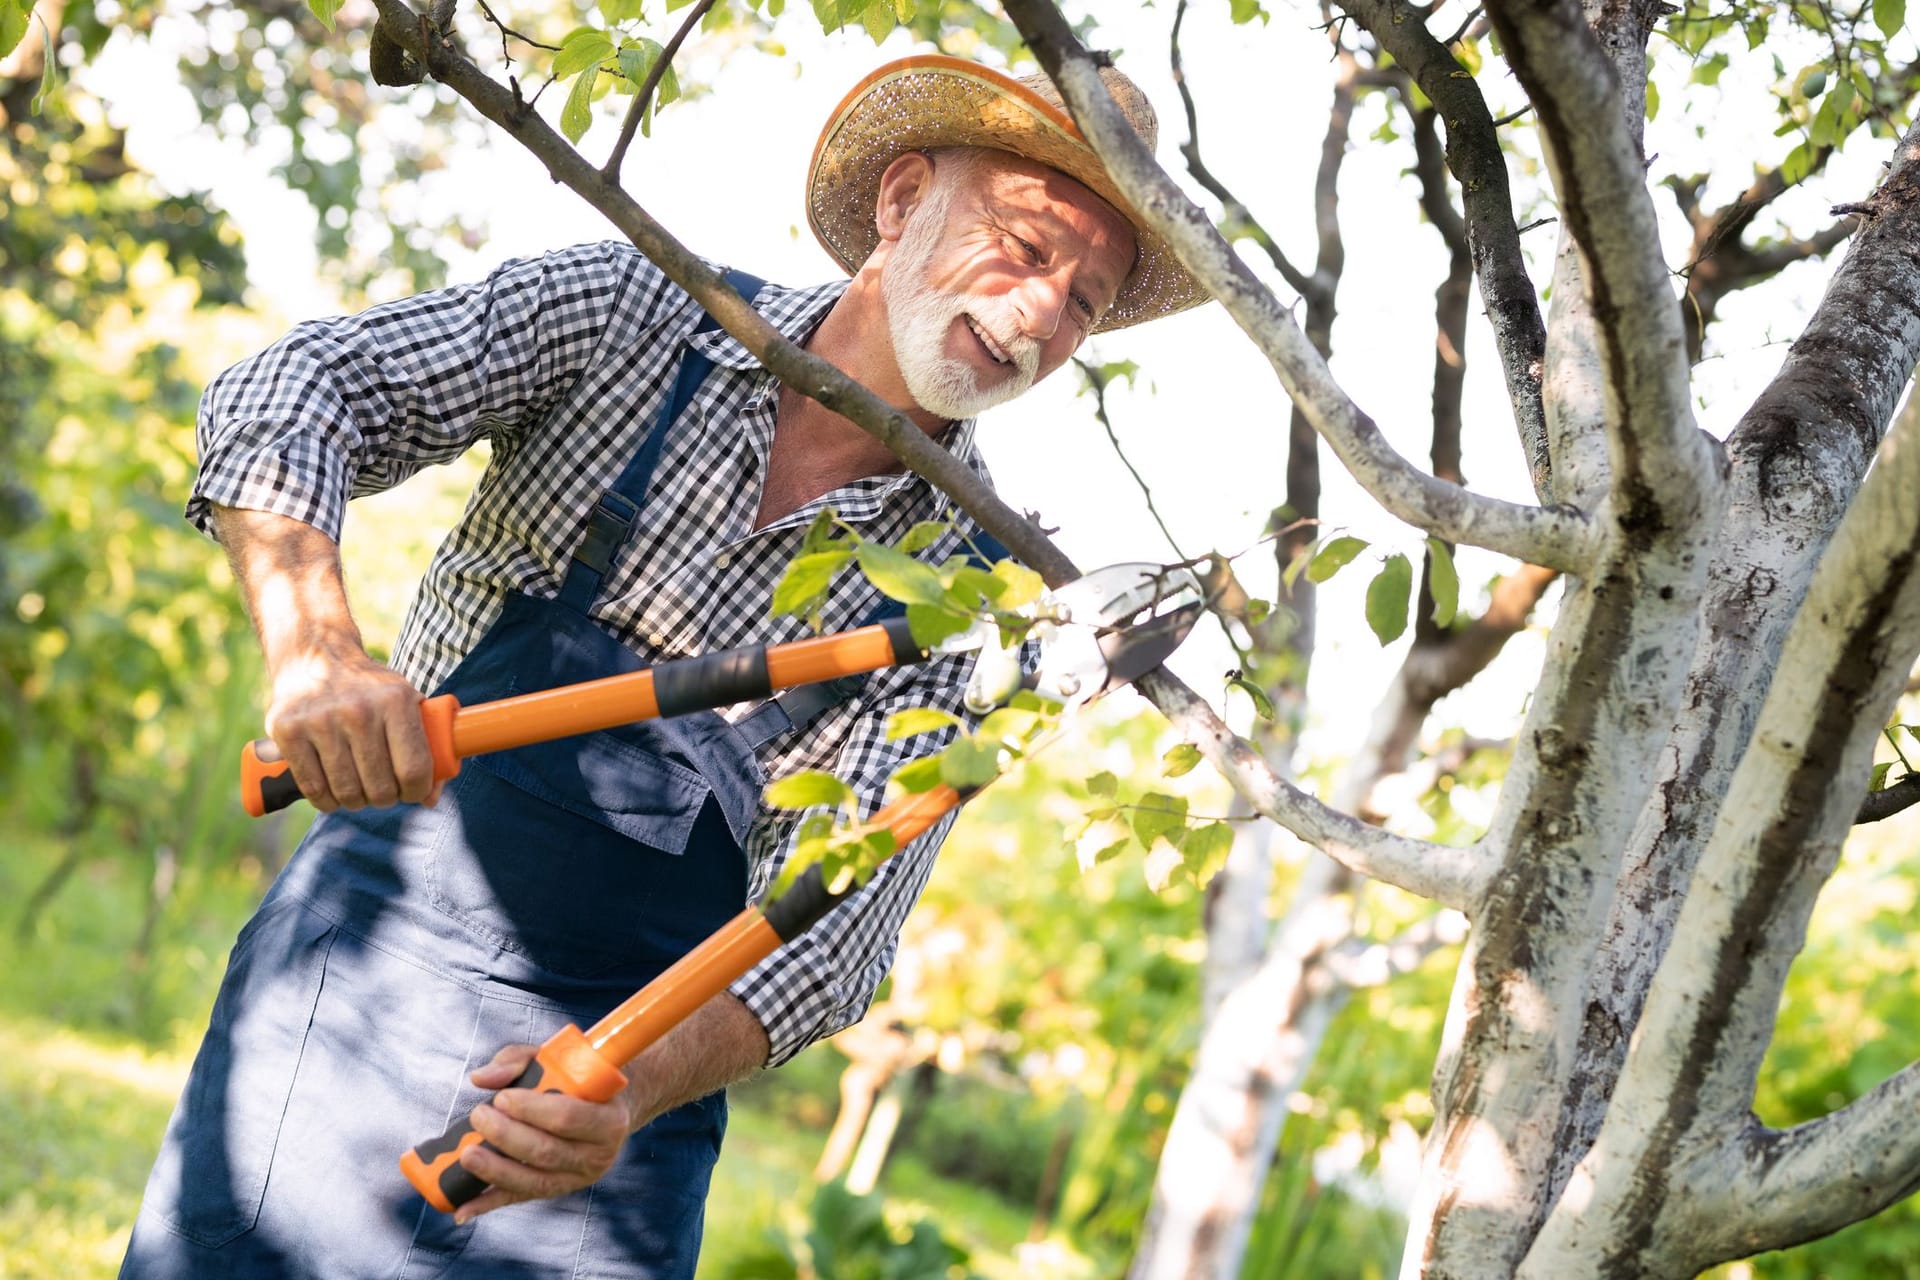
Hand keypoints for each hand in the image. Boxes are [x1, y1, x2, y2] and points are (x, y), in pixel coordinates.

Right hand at [264, 644, 439, 811]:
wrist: (315, 655)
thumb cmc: (370, 689)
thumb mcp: (406, 701)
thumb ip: (427, 745)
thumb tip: (431, 799)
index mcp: (396, 701)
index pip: (414, 769)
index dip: (418, 791)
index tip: (413, 792)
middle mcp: (358, 710)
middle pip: (380, 787)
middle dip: (386, 798)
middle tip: (383, 790)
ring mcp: (319, 721)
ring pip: (347, 793)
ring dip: (357, 801)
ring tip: (359, 790)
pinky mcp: (287, 732)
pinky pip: (313, 789)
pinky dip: (327, 800)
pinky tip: (333, 792)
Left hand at [452, 1044, 638, 1223]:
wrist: (607, 1111)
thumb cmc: (576, 1081)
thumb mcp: (556, 1060)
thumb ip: (517, 1062)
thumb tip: (480, 1078)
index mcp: (609, 1119)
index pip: (568, 1117)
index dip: (532, 1110)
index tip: (502, 1097)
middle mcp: (597, 1155)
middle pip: (547, 1151)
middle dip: (507, 1136)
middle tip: (479, 1116)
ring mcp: (576, 1178)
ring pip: (533, 1180)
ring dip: (495, 1169)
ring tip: (467, 1154)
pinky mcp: (555, 1190)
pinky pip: (520, 1198)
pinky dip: (489, 1204)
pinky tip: (463, 1208)